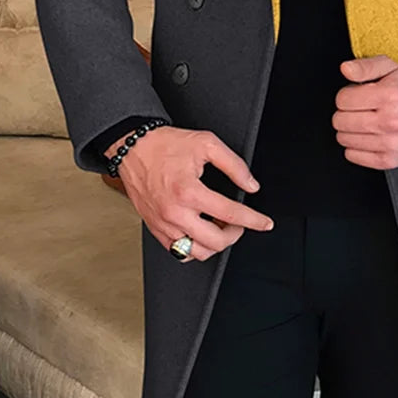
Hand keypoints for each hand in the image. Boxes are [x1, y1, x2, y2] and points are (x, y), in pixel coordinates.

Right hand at [104, 126, 273, 261]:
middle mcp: (175, 212)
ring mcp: (163, 223)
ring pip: (197, 253)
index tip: (265, 223)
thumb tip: (251, 185)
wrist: (132, 147)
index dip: (254, 220)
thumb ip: (234, 165)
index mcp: (189, 191)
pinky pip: (178, 252)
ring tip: (220, 228)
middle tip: (239, 224)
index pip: (230, 214)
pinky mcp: (155, 228)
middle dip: (235, 234)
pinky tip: (201, 234)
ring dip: (215, 245)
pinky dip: (194, 249)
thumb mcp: (206, 144)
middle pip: (215, 242)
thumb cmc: (165, 145)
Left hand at [332, 55, 397, 169]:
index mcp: (390, 96)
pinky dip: (356, 147)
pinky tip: (369, 137)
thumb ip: (364, 66)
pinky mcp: (387, 160)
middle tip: (362, 110)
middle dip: (346, 113)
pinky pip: (351, 155)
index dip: (347, 96)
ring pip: (343, 139)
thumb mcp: (387, 68)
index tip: (359, 96)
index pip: (342, 99)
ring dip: (350, 131)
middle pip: (340, 121)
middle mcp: (392, 121)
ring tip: (366, 123)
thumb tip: (346, 68)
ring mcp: (390, 143)